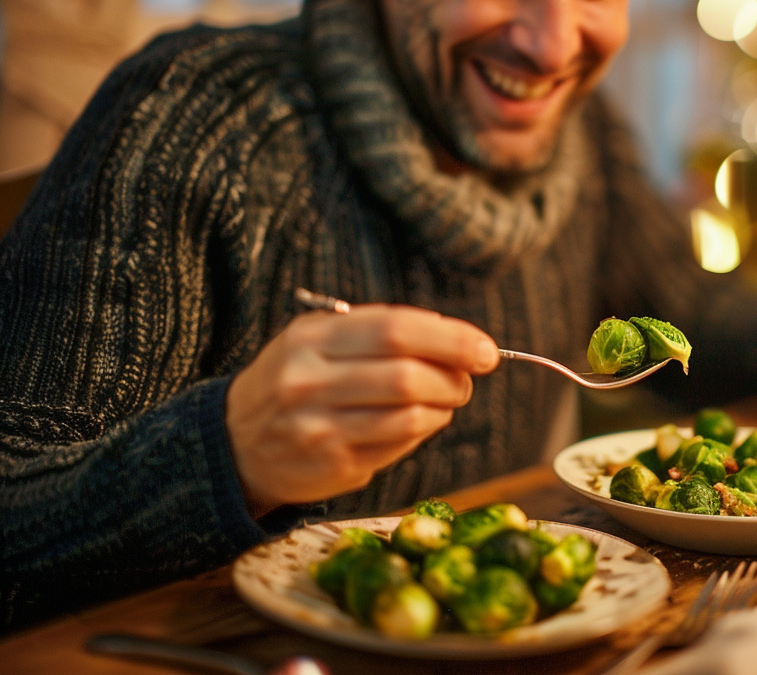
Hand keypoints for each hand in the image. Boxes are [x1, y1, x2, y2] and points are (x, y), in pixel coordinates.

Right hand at [225, 305, 498, 517]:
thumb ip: (380, 332)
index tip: (485, 349)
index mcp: (312, 339)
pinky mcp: (330, 464)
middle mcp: (310, 381)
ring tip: (445, 400)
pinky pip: (397, 445)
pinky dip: (422, 431)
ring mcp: (318, 426)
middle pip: (407, 375)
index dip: (451, 338)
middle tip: (469, 378)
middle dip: (454, 376)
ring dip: (443, 407)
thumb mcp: (319, 341)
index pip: (396, 330)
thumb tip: (455, 337)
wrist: (234, 444)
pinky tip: (419, 422)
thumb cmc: (296, 381)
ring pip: (409, 416)